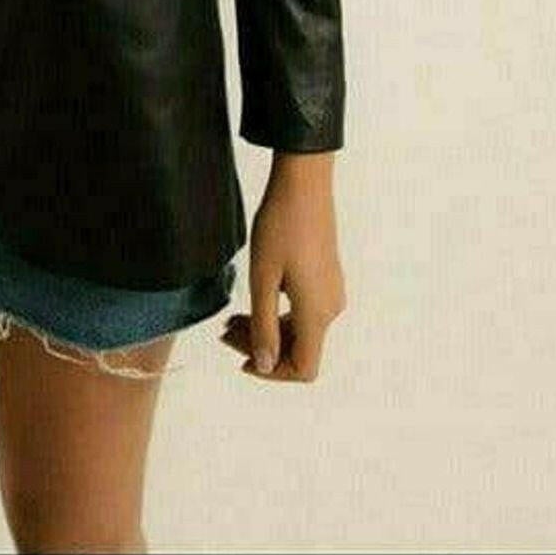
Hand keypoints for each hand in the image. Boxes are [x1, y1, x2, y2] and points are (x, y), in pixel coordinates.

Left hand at [217, 164, 345, 381]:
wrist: (303, 182)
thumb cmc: (280, 226)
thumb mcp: (263, 279)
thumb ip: (264, 326)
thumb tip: (264, 365)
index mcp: (317, 313)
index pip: (303, 368)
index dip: (272, 372)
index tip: (240, 359)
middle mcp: (331, 307)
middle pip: (298, 349)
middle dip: (261, 347)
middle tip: (224, 332)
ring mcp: (331, 291)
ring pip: (299, 329)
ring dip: (267, 329)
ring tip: (231, 319)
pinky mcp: (326, 276)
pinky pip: (303, 310)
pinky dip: (278, 313)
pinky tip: (255, 300)